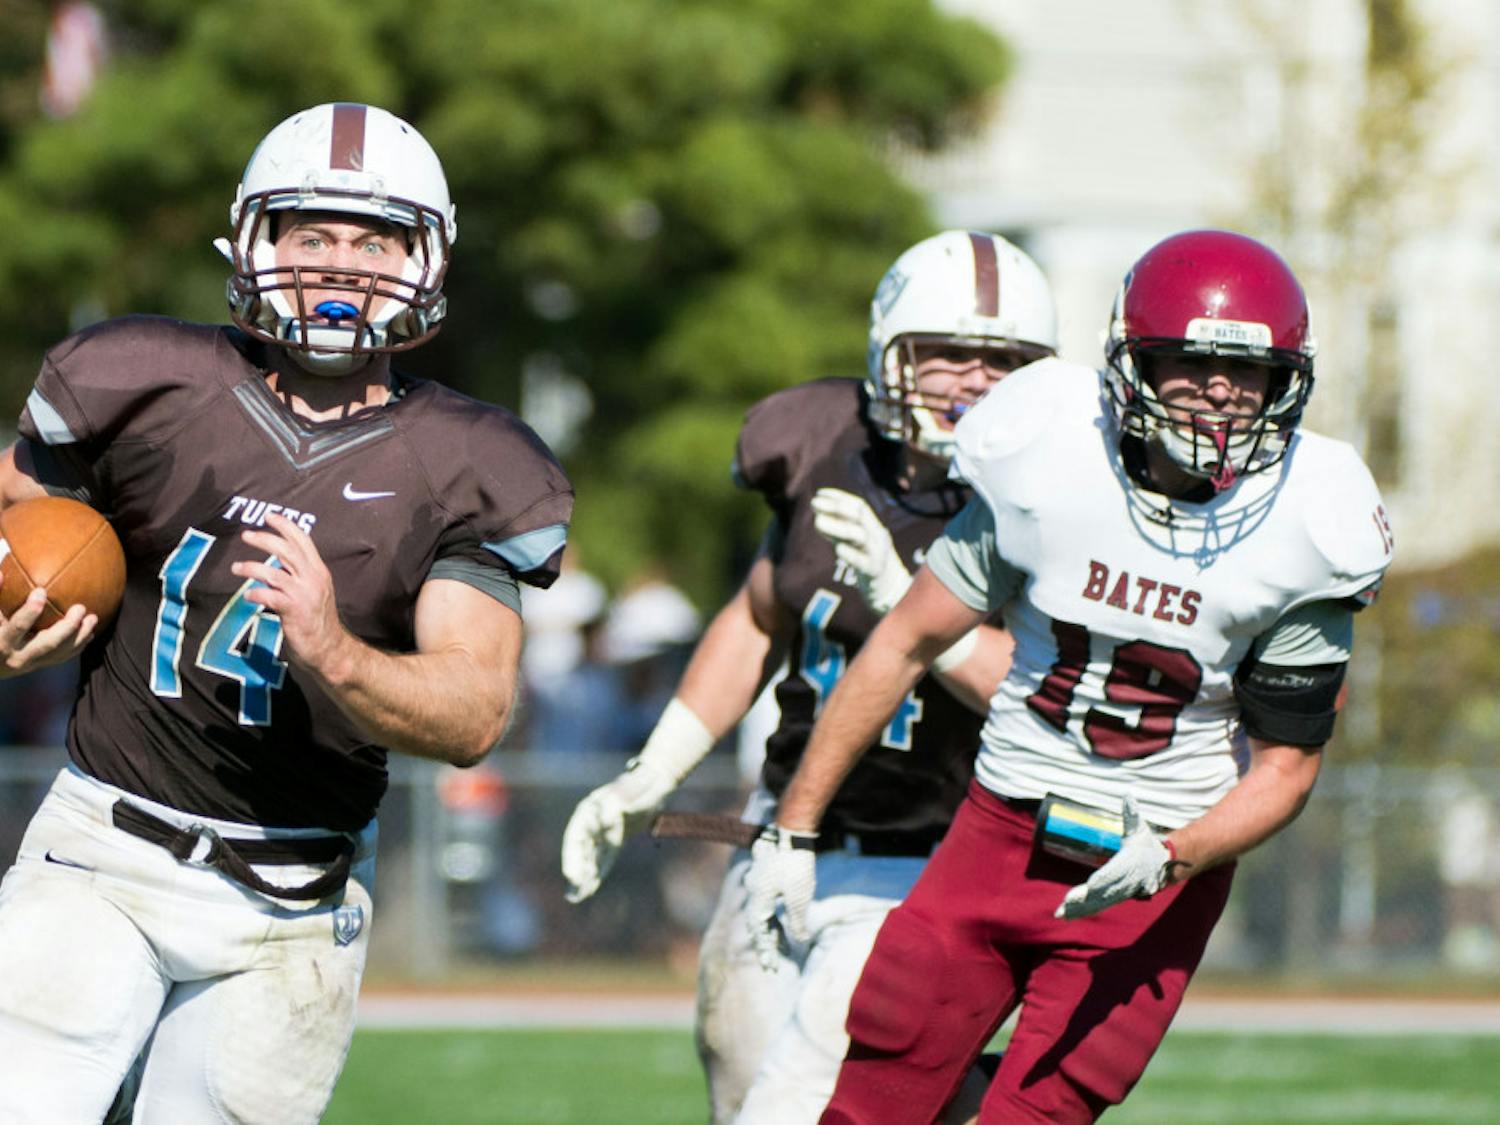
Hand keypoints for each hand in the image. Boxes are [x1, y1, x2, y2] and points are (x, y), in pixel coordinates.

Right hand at [0, 587, 96, 677]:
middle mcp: (16, 657)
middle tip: (81, 608)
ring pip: (60, 653)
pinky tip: (90, 633)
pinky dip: (77, 646)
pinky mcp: (38, 666)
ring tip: (93, 618)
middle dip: (67, 626)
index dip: (30, 611)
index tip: (41, 591)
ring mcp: (30, 664)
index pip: (17, 626)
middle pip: (47, 643)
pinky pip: (61, 658)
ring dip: (79, 636)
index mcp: (0, 642)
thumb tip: (1, 573)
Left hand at [233, 513, 347, 675]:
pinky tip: (248, 595)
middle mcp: (314, 579)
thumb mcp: (314, 590)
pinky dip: (257, 594)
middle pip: (288, 551)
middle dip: (265, 539)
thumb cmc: (317, 620)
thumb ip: (301, 574)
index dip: (286, 526)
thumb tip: (280, 560)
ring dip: (252, 567)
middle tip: (246, 535)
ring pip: (275, 573)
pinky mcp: (294, 611)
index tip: (269, 515)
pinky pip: (271, 597)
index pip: (304, 540)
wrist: (329, 649)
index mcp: (319, 571)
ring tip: (236, 568)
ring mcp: (304, 595)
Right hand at [560, 759, 676, 902]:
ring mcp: (603, 831)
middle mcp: (593, 822)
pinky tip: (591, 889)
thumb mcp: (632, 789)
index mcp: (591, 809)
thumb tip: (606, 820)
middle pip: (580, 850)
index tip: (572, 874)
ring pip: (590, 857)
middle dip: (577, 870)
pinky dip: (598, 874)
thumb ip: (619, 801)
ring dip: (583, 876)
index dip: (572, 857)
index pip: (576, 836)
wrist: (656, 780)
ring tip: (575, 897)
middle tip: (573, 891)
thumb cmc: (643, 782)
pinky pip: (604, 858)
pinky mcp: (615, 840)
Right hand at [744, 824, 817, 970]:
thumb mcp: (800, 898)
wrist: (793, 834)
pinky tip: (779, 924)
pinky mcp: (766, 878)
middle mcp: (755, 895)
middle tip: (772, 965)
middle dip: (766, 945)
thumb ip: (797, 921)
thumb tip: (800, 939)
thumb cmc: (796, 866)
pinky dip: (772, 917)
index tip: (770, 967)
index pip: (759, 933)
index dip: (765, 951)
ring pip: (761, 914)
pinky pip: (766, 903)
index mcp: (759, 902)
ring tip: (780, 948)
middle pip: (757, 925)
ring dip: (769, 932)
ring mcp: (759, 886)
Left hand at [810, 488, 911, 614]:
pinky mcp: (874, 573)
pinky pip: (863, 562)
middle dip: (836, 507)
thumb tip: (819, 513)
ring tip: (817, 522)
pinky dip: (850, 554)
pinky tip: (838, 549)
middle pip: (860, 516)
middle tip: (814, 503)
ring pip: (860, 536)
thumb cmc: (866, 562)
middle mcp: (878, 537)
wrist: (890, 591)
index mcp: (874, 528)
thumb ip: (839, 530)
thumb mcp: (853, 543)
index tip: (820, 493)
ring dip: (838, 527)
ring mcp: (877, 554)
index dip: (840, 497)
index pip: (859, 506)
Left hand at [1055, 795, 1173, 919]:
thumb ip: (1132, 815)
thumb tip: (1128, 797)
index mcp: (1128, 865)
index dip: (1103, 879)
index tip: (1091, 885)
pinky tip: (1068, 915)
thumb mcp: (1140, 829)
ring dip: (1080, 909)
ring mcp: (1120, 893)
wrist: (1165, 866)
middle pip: (1103, 893)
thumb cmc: (1148, 845)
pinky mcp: (1116, 897)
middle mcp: (1124, 882)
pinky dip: (1084, 911)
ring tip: (1061, 914)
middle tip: (1066, 903)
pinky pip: (1098, 906)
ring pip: (1098, 903)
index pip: (1114, 873)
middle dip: (1085, 899)